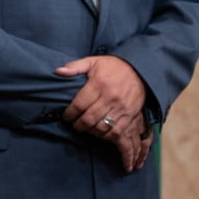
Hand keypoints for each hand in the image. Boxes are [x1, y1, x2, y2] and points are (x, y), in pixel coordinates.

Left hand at [55, 55, 148, 171]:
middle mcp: (110, 97)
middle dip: (79, 125)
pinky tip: (101, 134)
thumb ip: (75, 67)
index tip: (66, 117)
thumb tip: (58, 71)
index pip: (79, 104)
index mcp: (98, 84)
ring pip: (102, 127)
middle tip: (74, 126)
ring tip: (86, 130)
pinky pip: (117, 132)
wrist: (140, 71)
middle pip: (89, 118)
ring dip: (91, 132)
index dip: (70, 113)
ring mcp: (121, 108)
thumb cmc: (113, 66)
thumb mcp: (93, 61)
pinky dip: (107, 136)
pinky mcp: (130, 116)